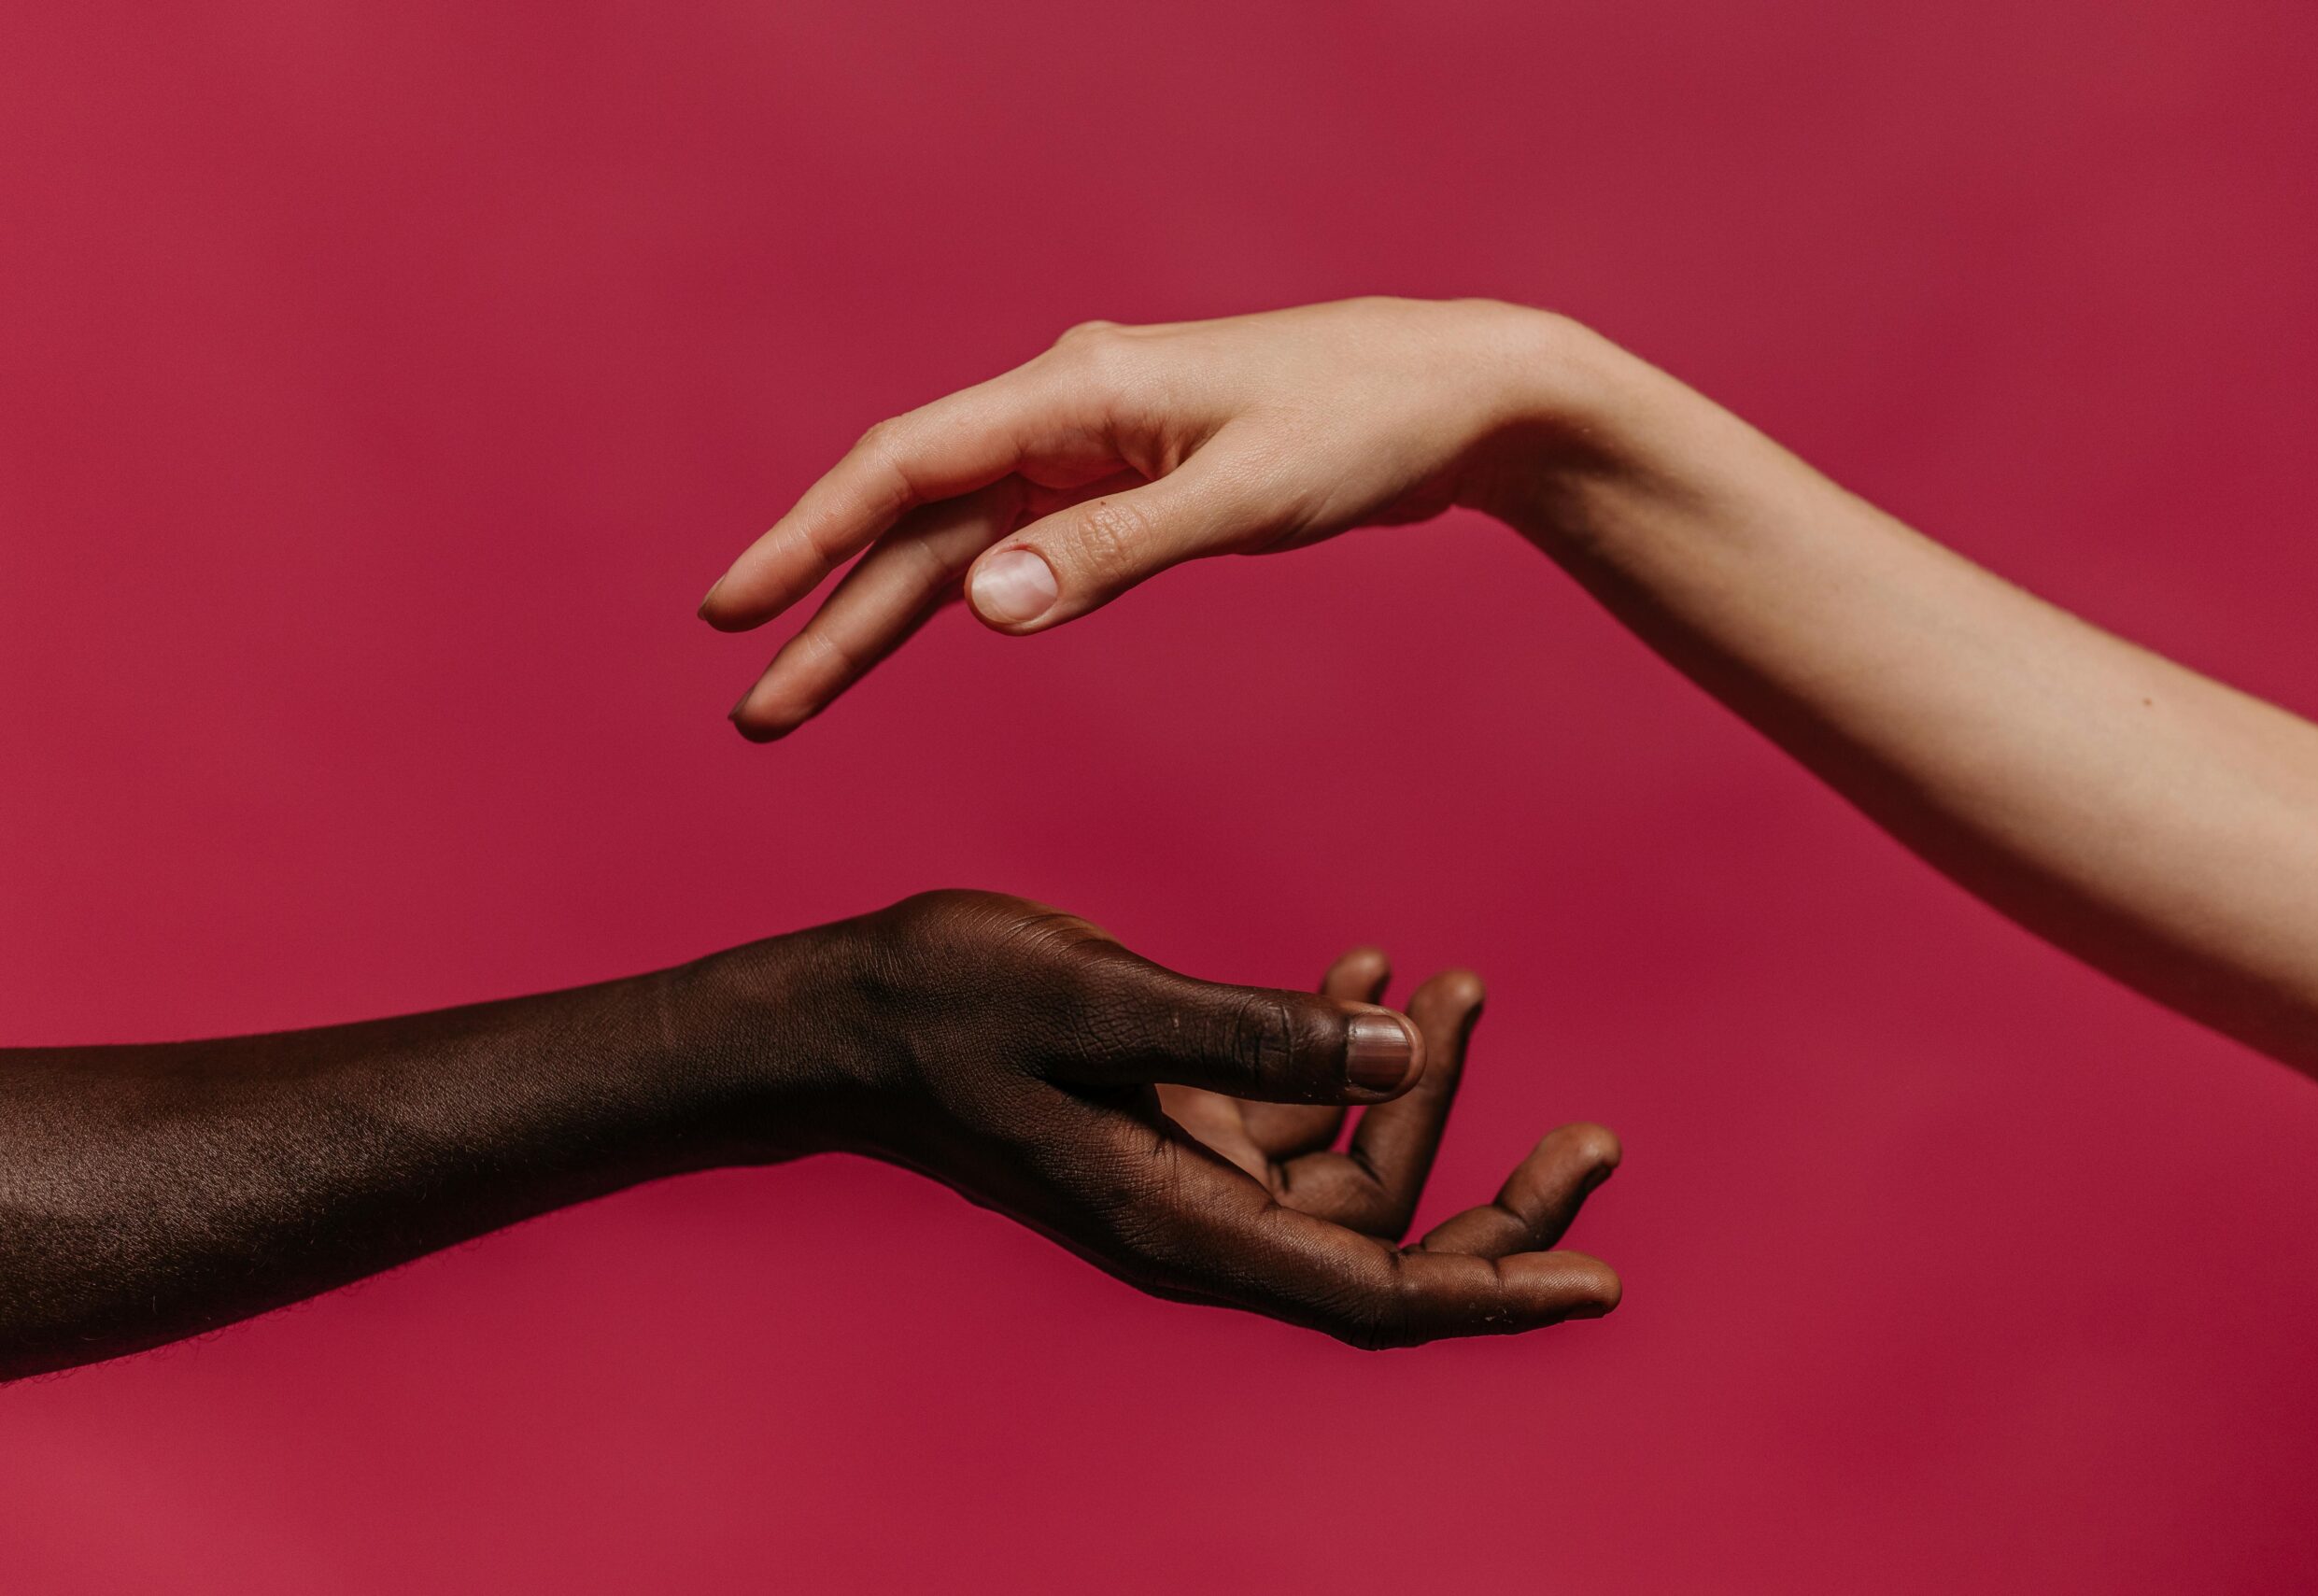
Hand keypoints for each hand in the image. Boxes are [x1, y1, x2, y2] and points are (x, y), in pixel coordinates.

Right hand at [700, 297, 1594, 738]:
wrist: (1457, 396)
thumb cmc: (1363, 426)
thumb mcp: (1243, 496)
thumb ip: (1111, 550)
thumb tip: (981, 602)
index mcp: (1076, 392)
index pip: (906, 467)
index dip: (809, 539)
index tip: (733, 610)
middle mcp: (1066, 411)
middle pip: (915, 518)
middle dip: (830, 610)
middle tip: (755, 705)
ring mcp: (1095, 448)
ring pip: (961, 541)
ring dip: (884, 617)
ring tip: (803, 695)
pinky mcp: (1131, 483)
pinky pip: (1020, 545)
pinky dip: (969, 594)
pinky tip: (922, 630)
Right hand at [767, 890, 1620, 1346]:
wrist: (843, 1011)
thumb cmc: (950, 1009)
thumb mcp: (1105, 1007)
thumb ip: (1252, 1033)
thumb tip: (1408, 1052)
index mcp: (1186, 1218)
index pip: (1371, 1290)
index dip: (1490, 1294)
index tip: (1598, 1284)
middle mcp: (1198, 1210)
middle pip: (1383, 1238)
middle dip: (1494, 1197)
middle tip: (1595, 1141)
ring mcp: (1185, 1164)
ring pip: (1346, 1162)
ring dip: (1418, 1084)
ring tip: (1465, 983)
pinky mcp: (1168, 1114)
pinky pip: (1286, 1102)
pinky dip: (1337, 1044)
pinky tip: (1367, 966)